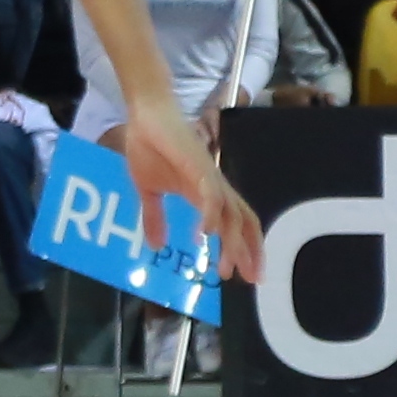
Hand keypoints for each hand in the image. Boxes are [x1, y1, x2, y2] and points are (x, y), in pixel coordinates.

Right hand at [116, 100, 258, 286]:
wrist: (145, 116)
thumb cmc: (149, 147)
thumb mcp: (148, 191)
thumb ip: (154, 218)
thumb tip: (155, 246)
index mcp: (206, 194)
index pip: (236, 224)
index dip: (244, 248)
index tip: (243, 275)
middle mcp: (215, 188)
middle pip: (244, 222)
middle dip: (250, 252)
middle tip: (251, 280)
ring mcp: (209, 178)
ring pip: (232, 215)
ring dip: (231, 243)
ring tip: (224, 268)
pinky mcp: (198, 167)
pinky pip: (211, 196)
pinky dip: (211, 216)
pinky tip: (205, 235)